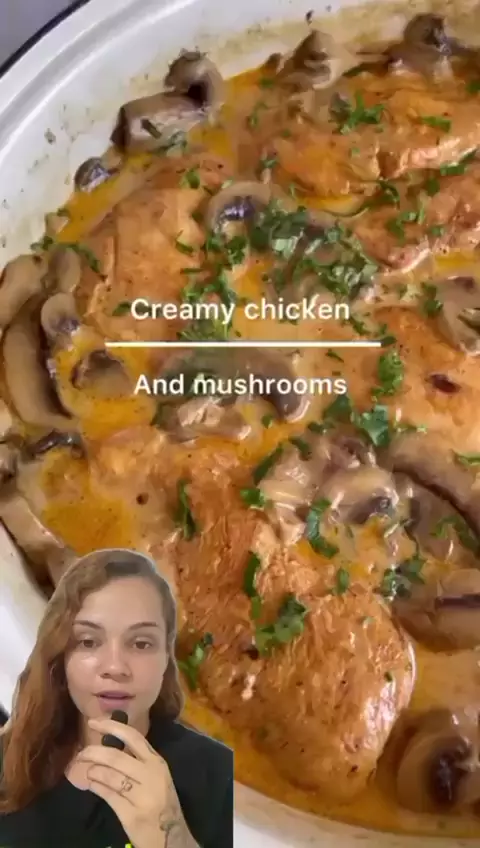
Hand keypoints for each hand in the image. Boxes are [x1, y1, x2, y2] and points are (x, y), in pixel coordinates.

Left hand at [73, 718, 190, 847]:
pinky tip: (90, 784)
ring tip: (86, 770)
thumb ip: (137, 762)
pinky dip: (96, 787)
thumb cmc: (161, 804)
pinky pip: (108, 795)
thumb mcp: (156, 778)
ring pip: (110, 776)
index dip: (111, 727)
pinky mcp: (132, 815)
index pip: (133, 737)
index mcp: (157, 762)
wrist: (172, 839)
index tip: (93, 722)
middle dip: (93, 752)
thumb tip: (106, 746)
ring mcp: (143, 796)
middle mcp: (152, 775)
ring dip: (92, 771)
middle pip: (116, 757)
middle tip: (81, 753)